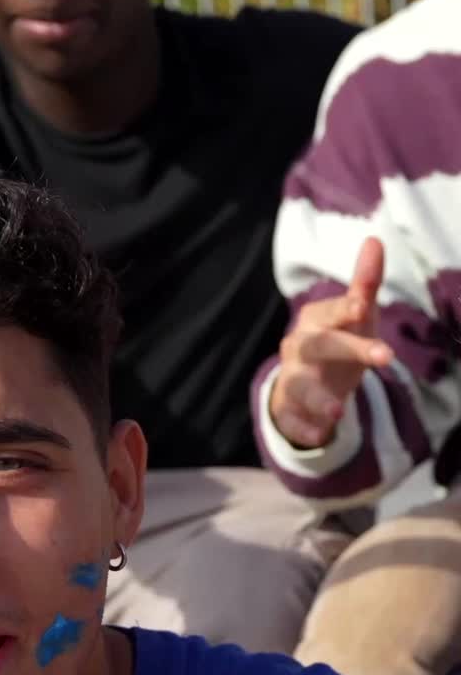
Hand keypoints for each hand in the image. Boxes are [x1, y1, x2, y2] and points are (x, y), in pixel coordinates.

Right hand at [270, 237, 393, 447]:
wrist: (304, 387)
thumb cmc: (335, 343)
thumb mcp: (353, 316)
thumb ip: (364, 283)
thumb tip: (375, 240)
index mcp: (313, 321)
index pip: (328, 312)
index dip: (342, 309)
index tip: (360, 306)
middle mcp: (297, 348)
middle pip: (318, 346)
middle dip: (348, 349)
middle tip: (385, 357)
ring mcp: (292, 380)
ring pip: (299, 386)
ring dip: (317, 398)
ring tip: (337, 412)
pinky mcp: (290, 411)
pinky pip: (294, 421)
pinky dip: (305, 429)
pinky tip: (321, 435)